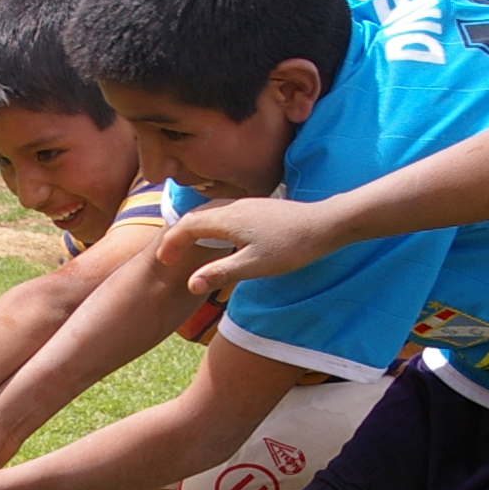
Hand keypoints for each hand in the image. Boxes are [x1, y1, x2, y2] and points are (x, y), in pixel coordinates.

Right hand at [160, 196, 326, 296]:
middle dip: (179, 235)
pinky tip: (222, 238)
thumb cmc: (291, 247)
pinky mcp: (259, 208)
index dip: (171, 243)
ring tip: (190, 246)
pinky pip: (225, 213)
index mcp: (227, 220)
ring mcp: (247, 205)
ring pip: (211, 212)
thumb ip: (220, 273)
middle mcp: (233, 207)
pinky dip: (212, 225)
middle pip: (196, 216)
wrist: (325, 225)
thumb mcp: (254, 266)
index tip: (164, 260)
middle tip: (171, 255)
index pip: (187, 226)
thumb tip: (190, 284)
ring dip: (195, 228)